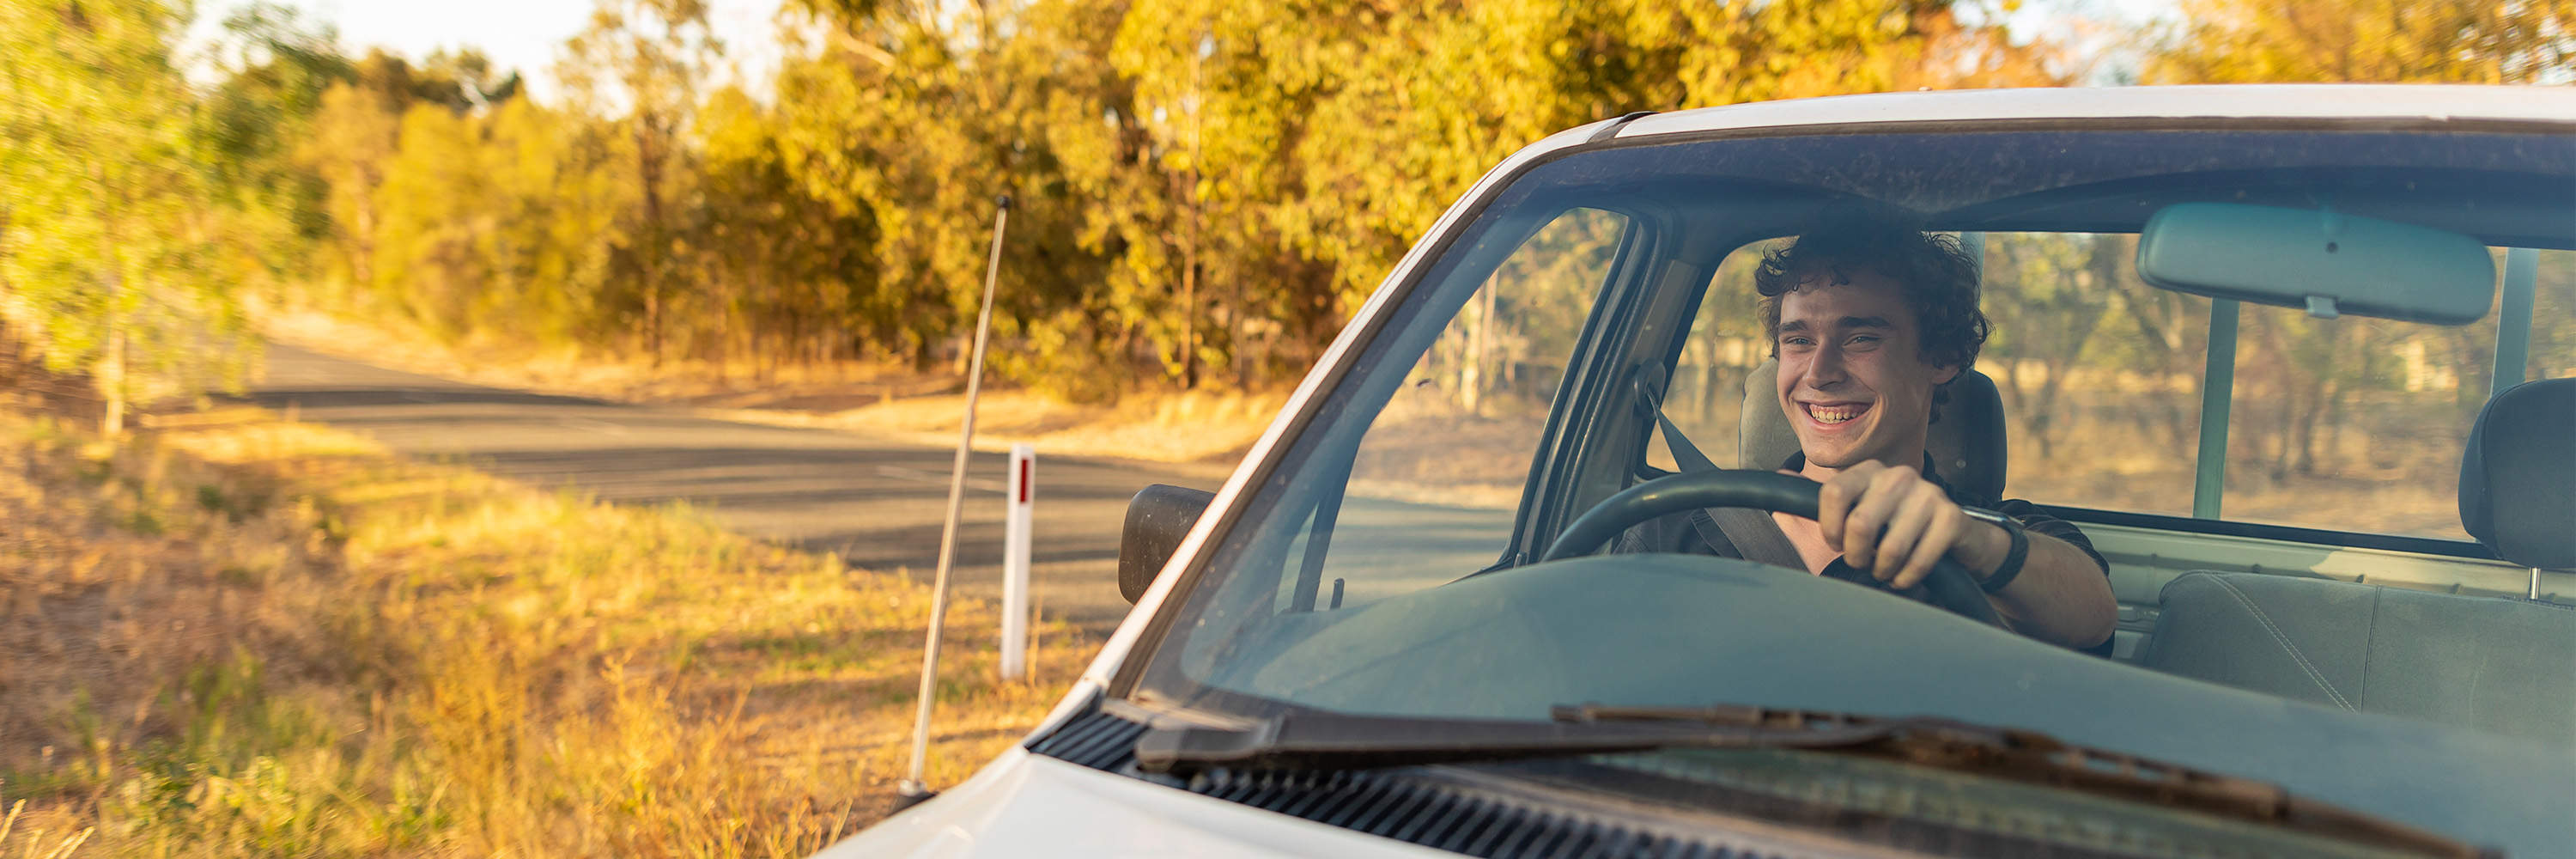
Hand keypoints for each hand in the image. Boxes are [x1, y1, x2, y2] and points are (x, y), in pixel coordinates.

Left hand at [1811, 461, 2001, 588]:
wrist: (1953, 540)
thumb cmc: (1892, 532)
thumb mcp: (1848, 517)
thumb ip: (1811, 501)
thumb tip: (1781, 475)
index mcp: (1869, 471)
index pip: (1833, 493)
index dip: (1830, 529)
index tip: (1836, 543)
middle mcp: (1898, 476)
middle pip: (1859, 524)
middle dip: (1857, 556)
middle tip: (1863, 563)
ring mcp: (1928, 494)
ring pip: (1890, 547)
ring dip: (1883, 571)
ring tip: (1884, 570)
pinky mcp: (1951, 518)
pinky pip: (1919, 560)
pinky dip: (1906, 578)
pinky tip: (1904, 577)